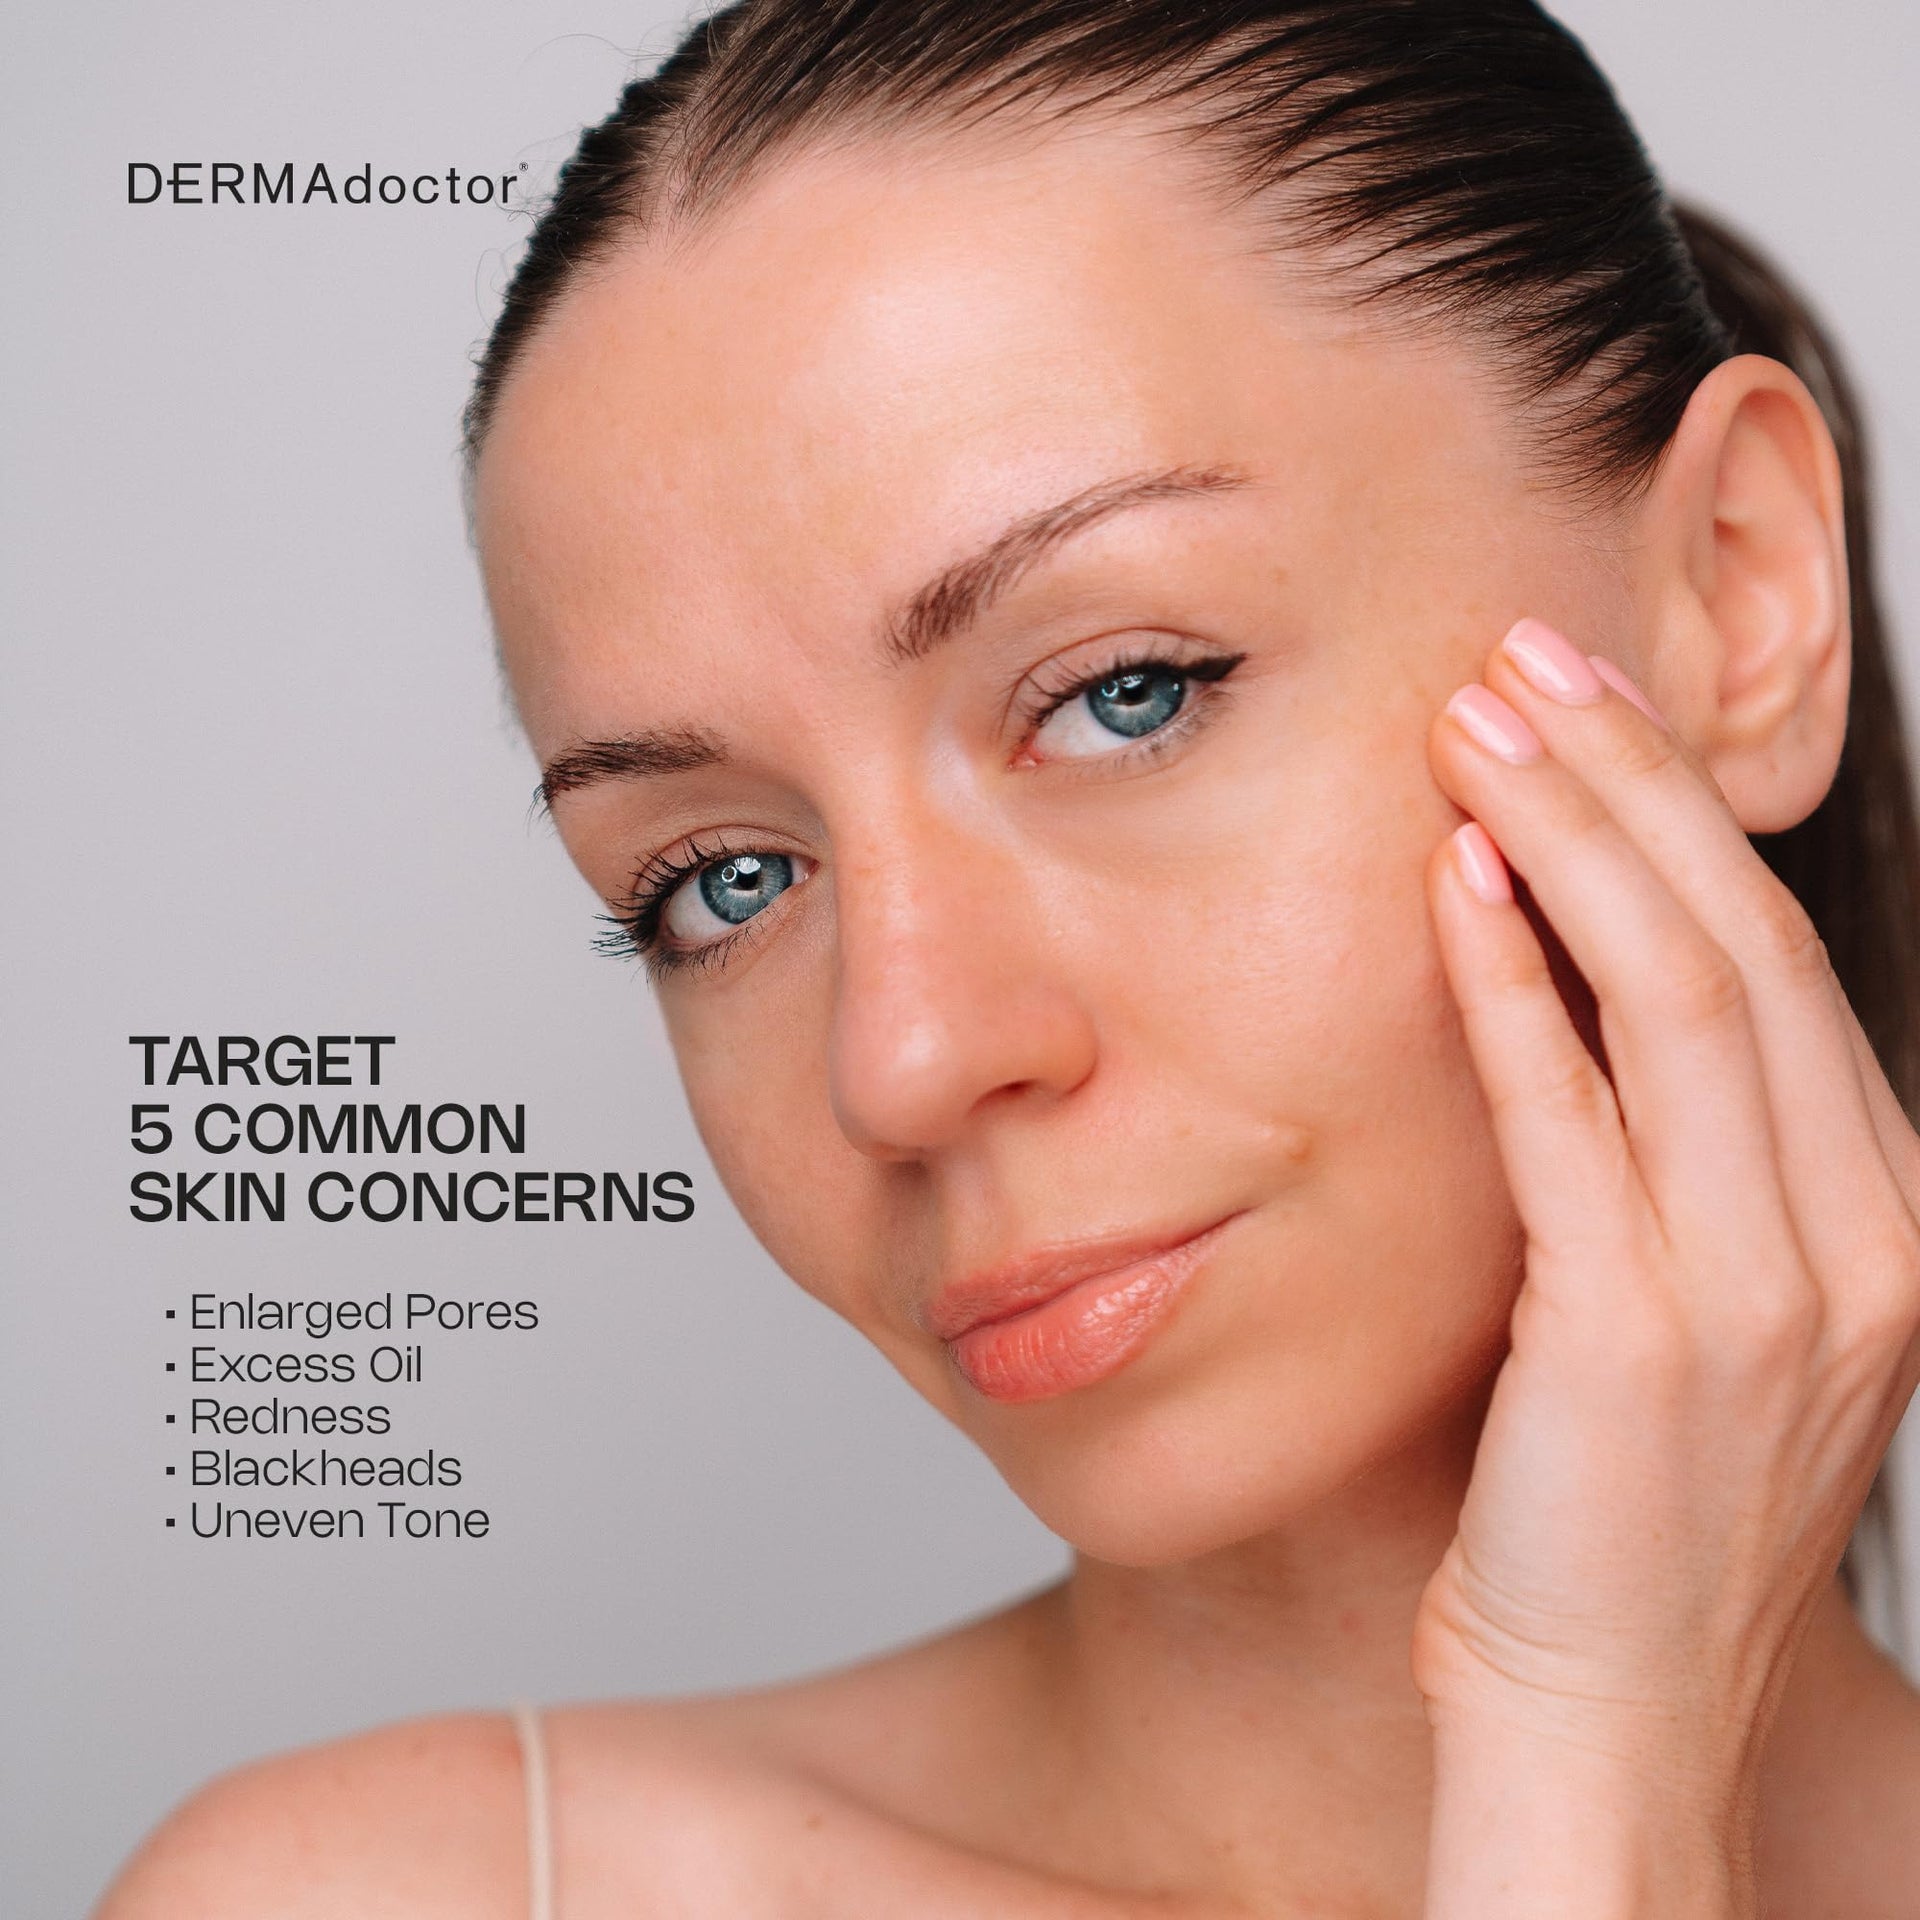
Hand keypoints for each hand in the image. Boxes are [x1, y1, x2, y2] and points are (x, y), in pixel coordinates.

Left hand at [1412, 618, 1919, 1906]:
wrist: (1610, 1708)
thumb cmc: (1616, 1501)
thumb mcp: (1694, 1307)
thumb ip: (1673, 1159)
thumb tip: (1577, 991)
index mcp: (1873, 1215)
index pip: (1778, 961)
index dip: (1681, 819)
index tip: (1588, 707)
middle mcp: (1855, 1235)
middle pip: (1746, 943)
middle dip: (1633, 781)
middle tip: (1526, 657)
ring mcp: (1767, 1290)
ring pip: (1684, 998)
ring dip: (1575, 841)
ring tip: (1478, 724)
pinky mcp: (1639, 1337)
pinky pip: (1575, 1121)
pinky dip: (1515, 990)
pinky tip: (1453, 888)